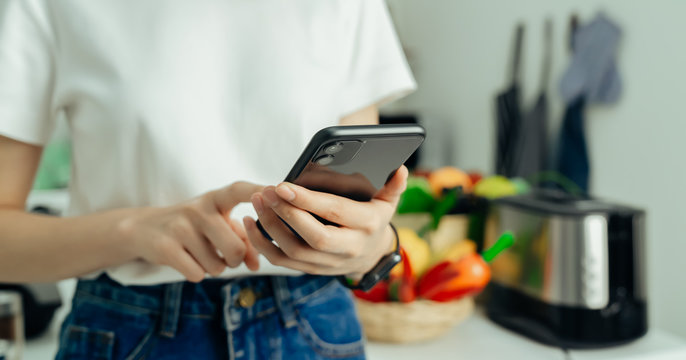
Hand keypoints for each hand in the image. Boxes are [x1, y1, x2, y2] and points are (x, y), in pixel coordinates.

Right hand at [116, 182, 262, 281]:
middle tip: (227, 257)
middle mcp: (199, 208)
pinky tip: (188, 260)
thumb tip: (257, 265)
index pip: (240, 190)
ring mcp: (180, 227)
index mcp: (215, 198)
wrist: (144, 229)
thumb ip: (243, 240)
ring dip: (215, 268)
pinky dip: (197, 274)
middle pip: (236, 248)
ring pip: (217, 266)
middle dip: (236, 261)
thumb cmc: (192, 227)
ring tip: (203, 254)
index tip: (278, 190)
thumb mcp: (216, 224)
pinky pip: (198, 274)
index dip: (260, 191)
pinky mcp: (166, 247)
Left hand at [243, 166, 407, 276]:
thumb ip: (392, 186)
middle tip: (266, 191)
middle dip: (286, 214)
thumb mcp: (388, 203)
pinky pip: (282, 262)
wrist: (371, 257)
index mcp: (367, 226)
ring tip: (257, 201)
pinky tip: (251, 222)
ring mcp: (328, 263)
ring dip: (270, 226)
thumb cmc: (374, 220)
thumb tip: (400, 169)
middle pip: (312, 236)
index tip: (283, 185)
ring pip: (293, 250)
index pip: (334, 212)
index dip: (308, 200)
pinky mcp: (311, 270)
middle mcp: (348, 248)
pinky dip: (263, 244)